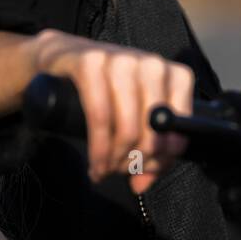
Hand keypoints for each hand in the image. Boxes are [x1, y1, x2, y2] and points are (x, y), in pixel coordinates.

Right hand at [28, 29, 191, 193]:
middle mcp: (151, 63)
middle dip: (136, 161)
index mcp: (172, 73)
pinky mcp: (90, 63)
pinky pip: (99, 116)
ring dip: (116, 159)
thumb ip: (146, 149)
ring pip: (127, 126)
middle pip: (153, 129)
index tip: (146, 170)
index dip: (165, 156)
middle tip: (120, 172)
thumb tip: (143, 183)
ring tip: (105, 170)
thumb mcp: (133, 115)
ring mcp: (121, 60)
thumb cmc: (105, 89)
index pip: (179, 124)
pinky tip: (95, 162)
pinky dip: (98, 148)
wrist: (61, 57)